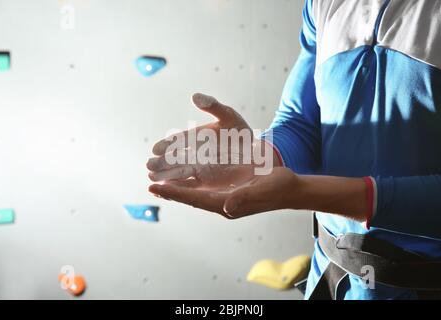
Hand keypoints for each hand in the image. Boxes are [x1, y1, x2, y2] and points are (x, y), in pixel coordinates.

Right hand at [147, 93, 272, 188]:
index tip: (156, 148)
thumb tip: (194, 96)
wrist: (256, 154)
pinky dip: (177, 188)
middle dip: (161, 162)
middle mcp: (193, 153)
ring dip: (165, 176)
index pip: (178, 140)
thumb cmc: (241, 133)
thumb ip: (213, 106)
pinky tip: (166, 190)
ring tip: (152, 179)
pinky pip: (188, 185)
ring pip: (178, 173)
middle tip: (149, 165)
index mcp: (196, 136)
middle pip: (174, 158)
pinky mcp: (204, 182)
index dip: (167, 144)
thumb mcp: (229, 116)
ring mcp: (198, 168)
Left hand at [149, 166, 300, 218]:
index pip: (195, 199)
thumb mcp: (263, 190)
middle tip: (150, 183)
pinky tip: (183, 174)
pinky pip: (205, 185)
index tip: (155, 187)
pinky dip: (192, 180)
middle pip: (191, 197)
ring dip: (179, 186)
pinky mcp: (229, 188)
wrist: (290, 188)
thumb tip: (226, 206)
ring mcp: (225, 196)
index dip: (175, 193)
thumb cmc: (279, 188)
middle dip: (171, 191)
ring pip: (196, 191)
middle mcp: (222, 201)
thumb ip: (245, 198)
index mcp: (227, 204)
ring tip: (160, 180)